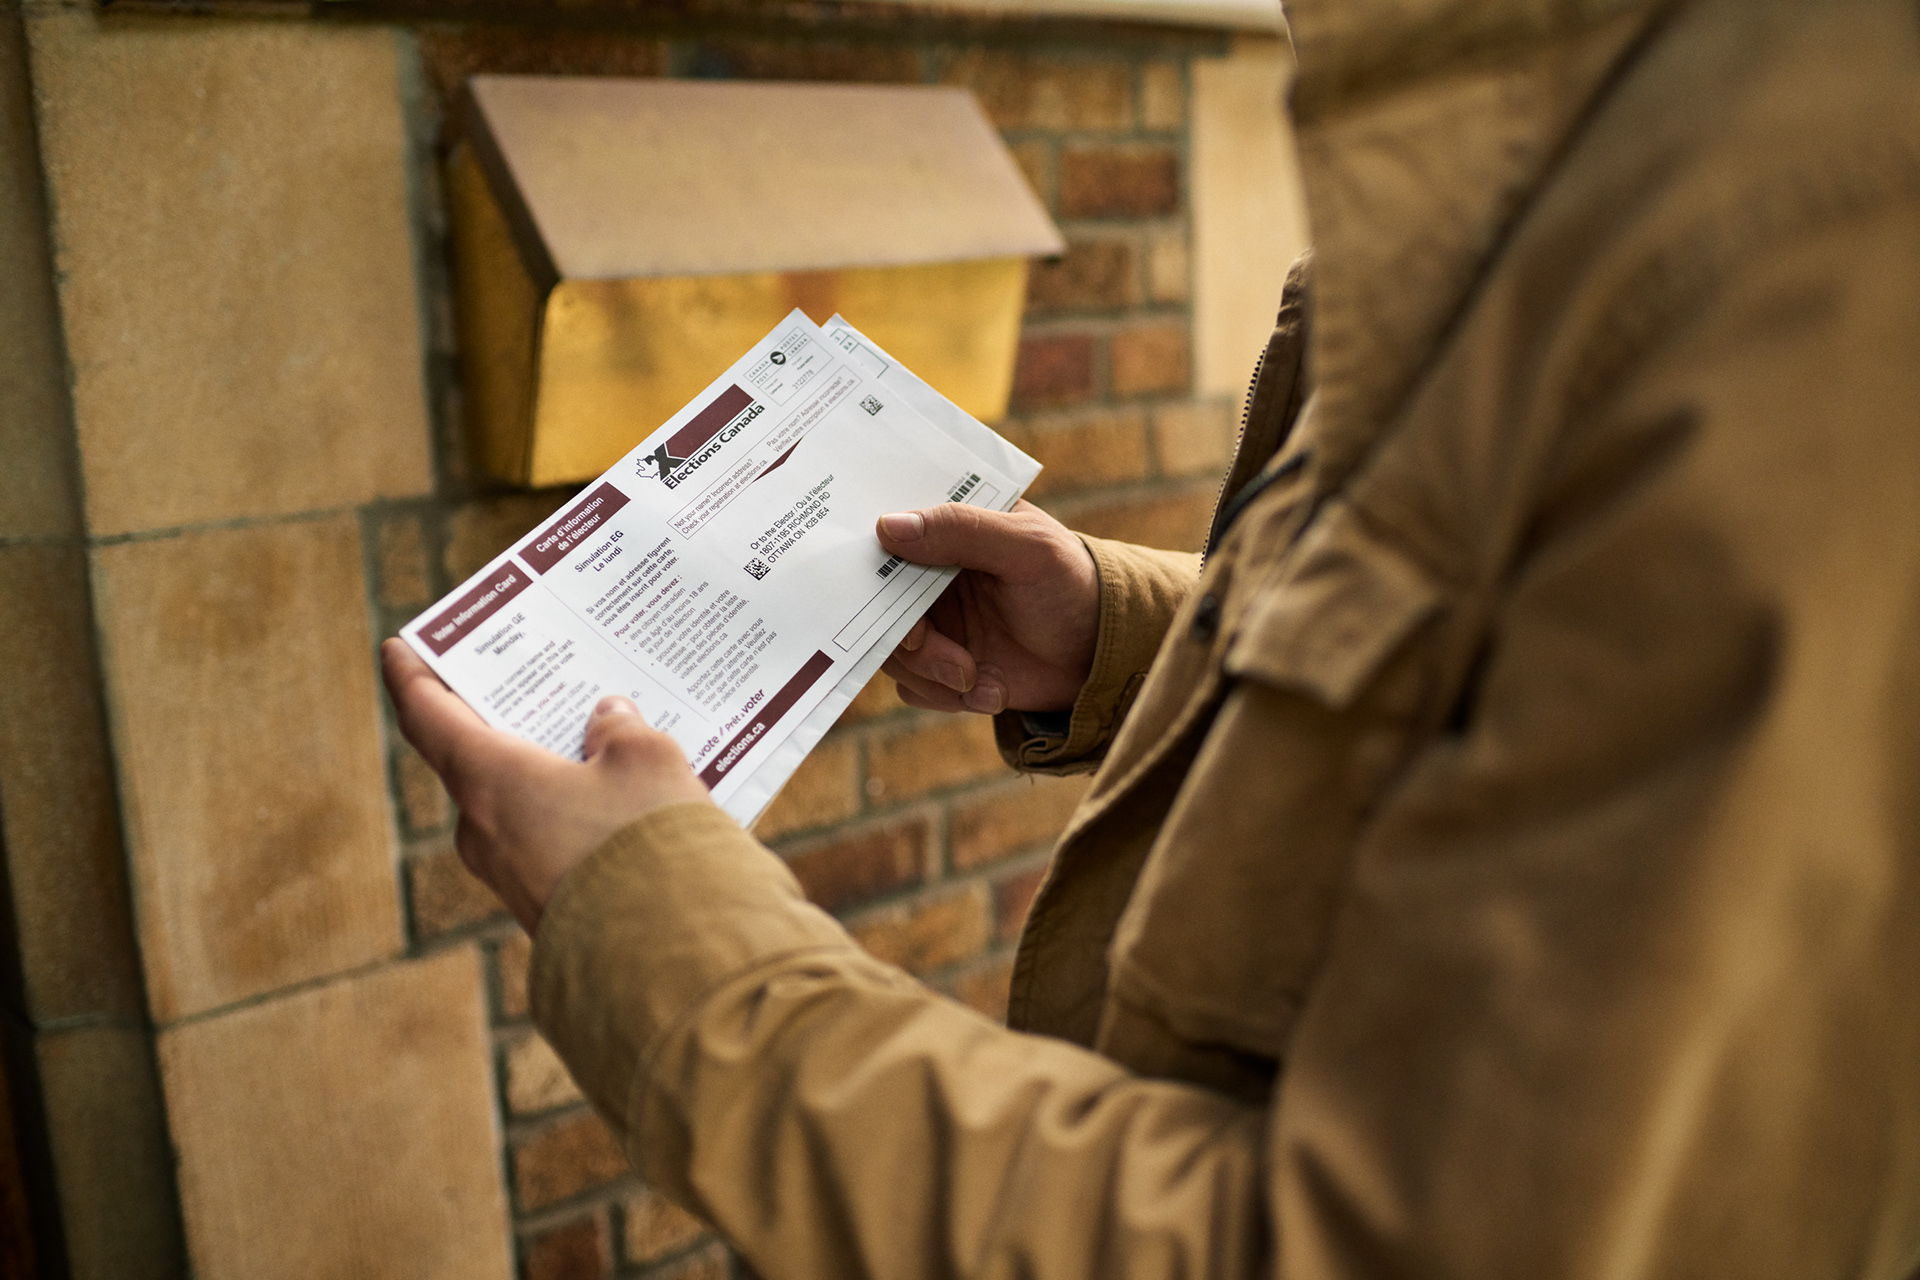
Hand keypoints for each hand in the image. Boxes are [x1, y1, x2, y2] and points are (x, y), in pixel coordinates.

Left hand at [381, 639, 711, 931]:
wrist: (666, 958)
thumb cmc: (645, 843)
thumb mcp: (648, 760)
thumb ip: (622, 729)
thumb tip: (608, 721)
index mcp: (489, 780)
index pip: (428, 715)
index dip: (413, 675)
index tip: (400, 649)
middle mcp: (484, 830)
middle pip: (477, 758)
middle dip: (506, 720)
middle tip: (537, 680)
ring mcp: (512, 876)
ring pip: (520, 803)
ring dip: (550, 770)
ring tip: (605, 741)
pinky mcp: (546, 908)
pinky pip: (550, 843)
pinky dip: (574, 813)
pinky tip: (625, 804)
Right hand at [876, 500, 1097, 714]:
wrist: (1101, 657)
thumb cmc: (1071, 585)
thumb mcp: (1029, 547)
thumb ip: (962, 529)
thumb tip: (888, 526)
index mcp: (945, 529)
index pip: (884, 535)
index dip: (874, 568)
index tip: (888, 600)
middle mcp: (927, 575)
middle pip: (877, 605)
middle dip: (911, 642)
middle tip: (951, 661)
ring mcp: (932, 623)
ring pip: (891, 653)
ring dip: (934, 675)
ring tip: (981, 680)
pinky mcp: (940, 666)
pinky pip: (913, 687)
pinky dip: (947, 697)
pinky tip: (994, 690)